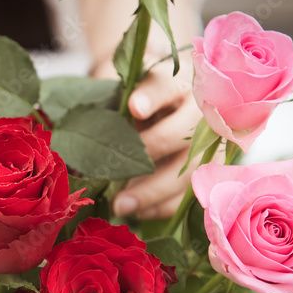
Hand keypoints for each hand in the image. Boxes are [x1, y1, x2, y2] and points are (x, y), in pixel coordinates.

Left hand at [101, 50, 205, 218]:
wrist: (165, 102)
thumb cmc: (136, 94)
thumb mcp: (121, 86)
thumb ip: (109, 95)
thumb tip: (83, 123)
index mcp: (175, 81)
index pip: (166, 84)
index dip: (151, 96)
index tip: (133, 108)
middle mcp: (199, 109)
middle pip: (183, 132)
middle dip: (150, 153)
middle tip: (116, 171)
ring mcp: (209, 143)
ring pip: (190, 169)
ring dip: (154, 191)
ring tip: (120, 205)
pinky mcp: (209, 171)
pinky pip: (191, 193)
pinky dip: (164, 206)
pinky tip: (137, 211)